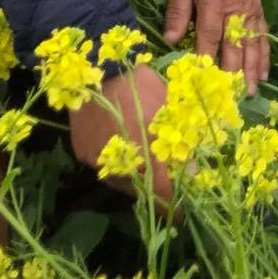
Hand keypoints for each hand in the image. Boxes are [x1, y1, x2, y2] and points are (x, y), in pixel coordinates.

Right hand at [68, 64, 174, 204]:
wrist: (98, 68)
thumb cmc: (143, 86)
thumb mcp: (172, 109)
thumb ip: (184, 143)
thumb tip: (194, 173)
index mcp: (146, 157)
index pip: (164, 196)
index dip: (177, 206)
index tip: (185, 210)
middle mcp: (120, 167)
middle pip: (142, 193)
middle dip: (157, 192)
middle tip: (170, 186)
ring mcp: (99, 163)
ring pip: (122, 183)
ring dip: (137, 179)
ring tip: (149, 167)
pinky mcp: (83, 154)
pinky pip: (106, 168)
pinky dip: (119, 164)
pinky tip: (126, 148)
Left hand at [164, 0, 269, 92]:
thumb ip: (177, 11)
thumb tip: (169, 40)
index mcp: (213, 2)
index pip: (209, 37)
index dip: (207, 60)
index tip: (204, 82)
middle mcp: (235, 9)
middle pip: (235, 46)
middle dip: (234, 73)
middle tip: (232, 98)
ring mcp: (250, 10)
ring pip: (253, 44)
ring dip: (253, 69)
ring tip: (252, 91)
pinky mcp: (258, 8)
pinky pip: (263, 35)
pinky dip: (265, 54)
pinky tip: (264, 71)